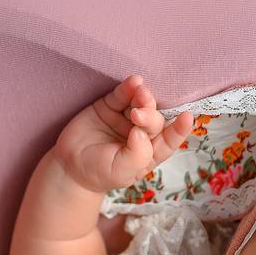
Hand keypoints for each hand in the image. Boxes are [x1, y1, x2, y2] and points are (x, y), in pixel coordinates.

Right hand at [52, 74, 192, 193]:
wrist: (68, 165)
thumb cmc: (97, 173)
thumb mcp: (120, 172)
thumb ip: (136, 155)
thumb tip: (142, 132)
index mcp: (148, 153)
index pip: (168, 141)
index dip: (178, 129)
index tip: (187, 117)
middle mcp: (141, 134)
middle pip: (154, 120)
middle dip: (150, 115)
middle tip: (138, 115)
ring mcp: (126, 118)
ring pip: (141, 104)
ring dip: (144, 97)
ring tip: (140, 92)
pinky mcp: (110, 106)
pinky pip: (122, 95)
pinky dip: (129, 87)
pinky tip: (134, 82)